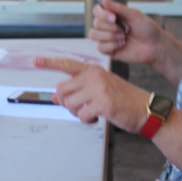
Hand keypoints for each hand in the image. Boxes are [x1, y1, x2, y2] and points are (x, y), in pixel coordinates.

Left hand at [33, 57, 149, 132]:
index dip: (49, 63)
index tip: (34, 60)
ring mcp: (99, 88)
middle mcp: (95, 75)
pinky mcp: (104, 103)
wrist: (147, 110)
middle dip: (66, 103)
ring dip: (77, 113)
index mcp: (93, 70)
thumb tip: (54, 96)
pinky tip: (98, 118)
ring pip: (69, 103)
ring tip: (90, 113)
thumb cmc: (122, 101)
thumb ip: (78, 91)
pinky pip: (82, 115)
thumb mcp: (99, 91)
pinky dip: (87, 120)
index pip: (67, 64)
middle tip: (80, 109)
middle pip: (62, 89)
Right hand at [90, 0, 163, 64]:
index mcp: (112, 15)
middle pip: (96, 23)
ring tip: (124, 37)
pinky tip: (123, 45)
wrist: (155, 45)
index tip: (114, 18)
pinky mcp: (108, 50)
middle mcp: (107, 26)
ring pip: (94, 35)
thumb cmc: (146, 28)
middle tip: (126, 29)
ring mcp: (107, 38)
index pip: (97, 11)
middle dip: (112, 27)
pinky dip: (112, 46)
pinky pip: (100, 47)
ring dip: (110, 36)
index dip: (102, 14)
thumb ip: (117, 8)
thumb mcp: (133, 15)